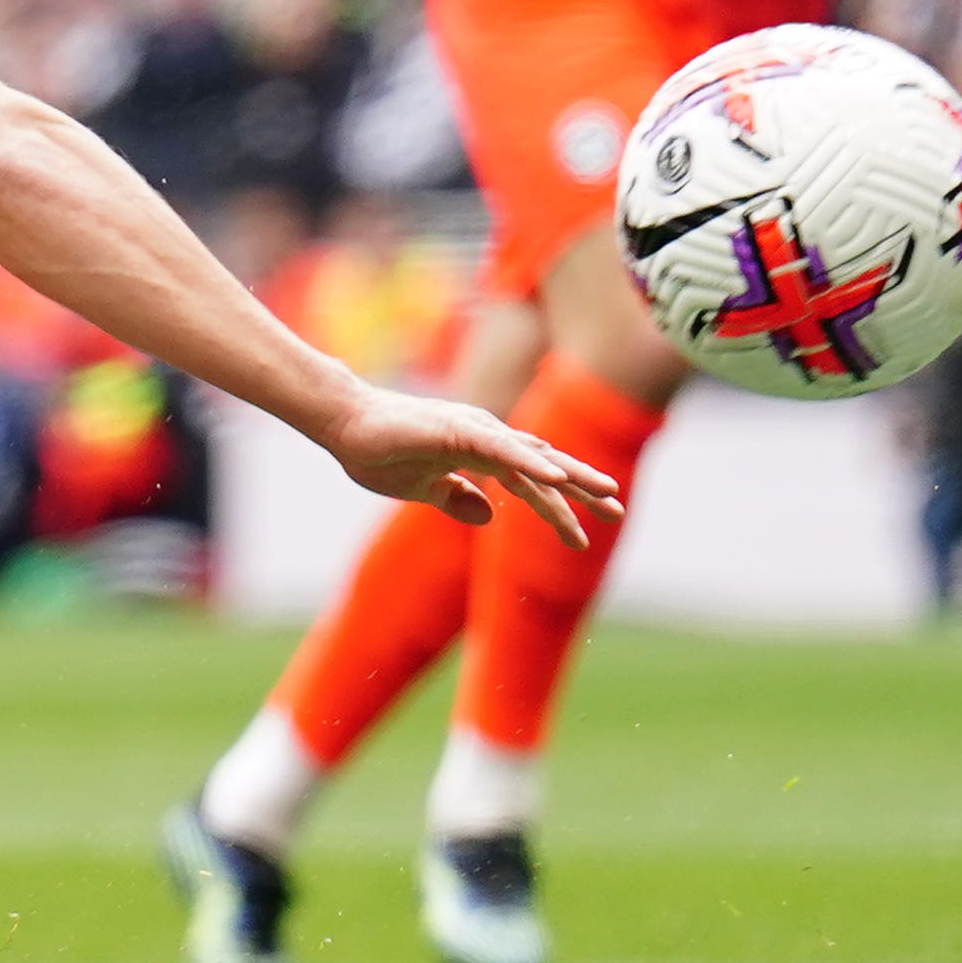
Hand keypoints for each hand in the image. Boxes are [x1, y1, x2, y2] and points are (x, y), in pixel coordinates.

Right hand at [318, 386, 624, 547]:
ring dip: (571, 474)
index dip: (558, 508)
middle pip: (543, 467)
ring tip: (606, 491)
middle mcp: (485, 438)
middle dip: (582, 489)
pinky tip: (556, 476)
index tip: (585, 537)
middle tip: (618, 510)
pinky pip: (502, 450)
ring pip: (533, 457)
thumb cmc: (375, 451)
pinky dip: (531, 462)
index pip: (529, 484)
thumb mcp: (421, 489)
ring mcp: (474, 431)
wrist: (343, 425)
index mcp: (477, 454)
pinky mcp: (458, 430)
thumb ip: (456, 498)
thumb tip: (489, 515)